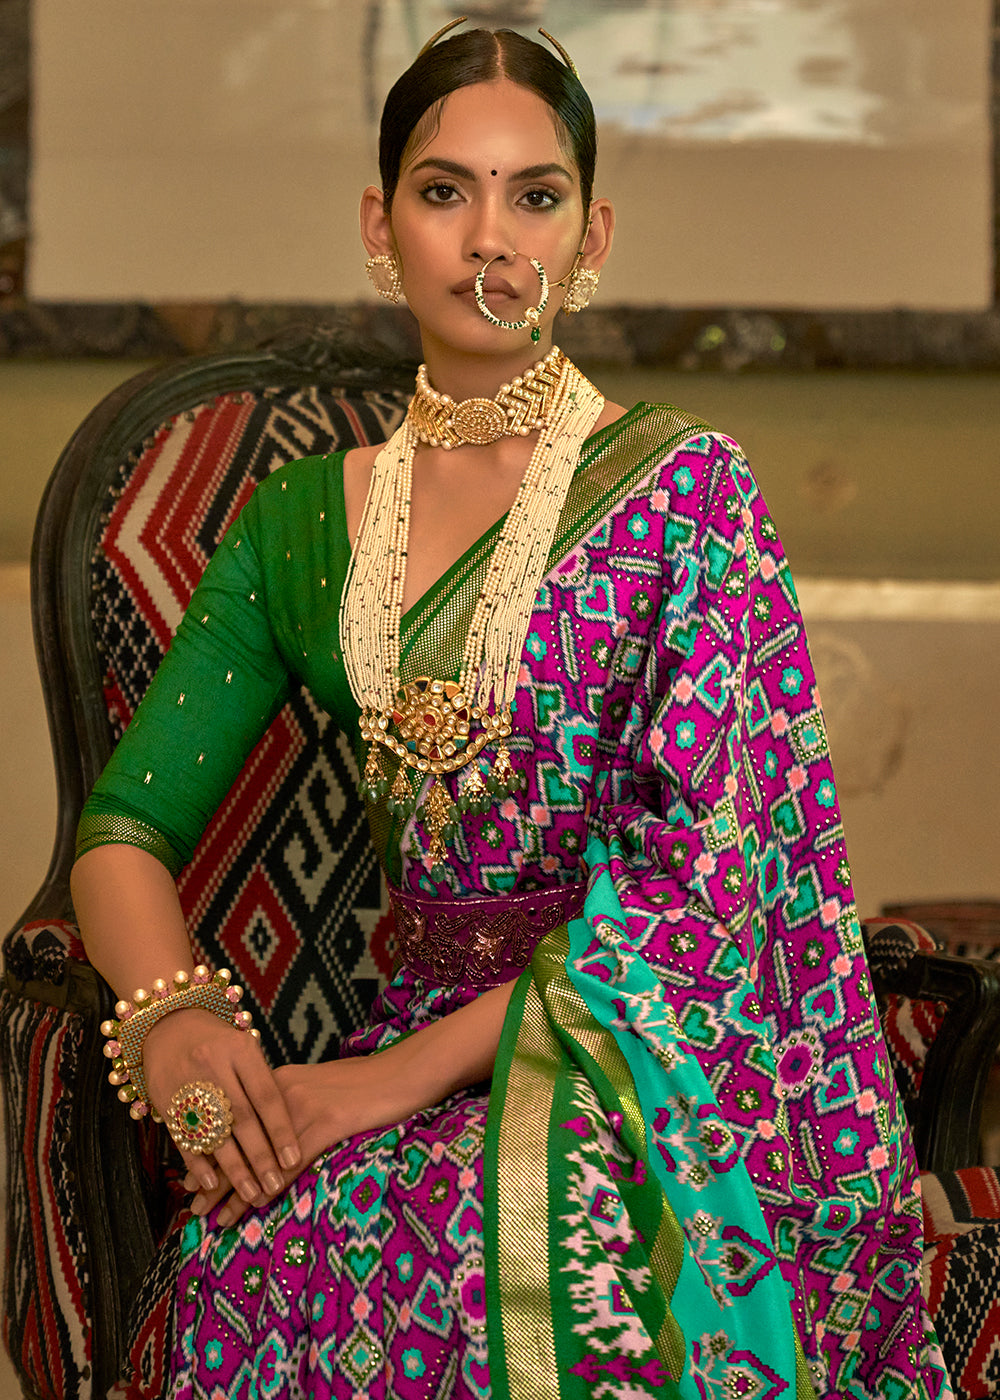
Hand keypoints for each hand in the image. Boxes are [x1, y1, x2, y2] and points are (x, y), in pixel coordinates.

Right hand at [143, 1007, 301, 1209]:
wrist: (168, 1024)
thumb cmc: (219, 1044)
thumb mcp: (245, 1050)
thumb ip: (263, 1084)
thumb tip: (292, 1132)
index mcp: (241, 1050)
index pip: (266, 1096)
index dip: (281, 1130)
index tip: (294, 1160)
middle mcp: (215, 1065)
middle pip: (242, 1118)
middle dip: (260, 1156)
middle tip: (274, 1186)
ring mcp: (188, 1083)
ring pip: (215, 1132)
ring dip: (233, 1168)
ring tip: (251, 1193)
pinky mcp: (165, 1100)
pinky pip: (184, 1136)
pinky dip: (199, 1163)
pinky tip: (212, 1184)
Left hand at [187, 1053, 408, 1225]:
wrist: (403, 1071)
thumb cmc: (368, 1085)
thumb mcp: (321, 1090)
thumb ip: (293, 1108)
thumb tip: (272, 1139)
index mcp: (278, 1082)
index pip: (234, 1121)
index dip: (213, 1151)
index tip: (195, 1176)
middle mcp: (282, 1093)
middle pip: (237, 1140)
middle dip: (213, 1176)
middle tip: (193, 1205)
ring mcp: (303, 1108)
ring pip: (256, 1156)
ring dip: (232, 1192)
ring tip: (212, 1218)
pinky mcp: (325, 1124)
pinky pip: (288, 1164)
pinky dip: (268, 1188)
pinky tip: (254, 1208)